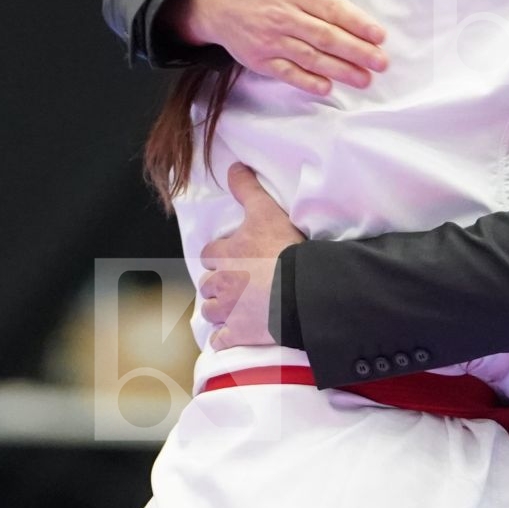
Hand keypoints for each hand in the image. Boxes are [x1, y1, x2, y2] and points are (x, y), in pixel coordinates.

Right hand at [170, 0, 388, 94]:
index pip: (332, 8)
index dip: (357, 23)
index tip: (380, 35)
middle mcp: (284, 15)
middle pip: (325, 36)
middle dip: (356, 52)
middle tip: (382, 63)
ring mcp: (270, 39)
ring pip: (309, 57)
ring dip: (339, 70)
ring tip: (365, 79)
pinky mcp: (259, 58)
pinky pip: (286, 73)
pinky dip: (306, 81)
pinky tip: (327, 87)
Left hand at [199, 164, 307, 349]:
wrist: (301, 290)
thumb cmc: (284, 249)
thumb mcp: (266, 210)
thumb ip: (247, 188)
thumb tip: (234, 166)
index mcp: (225, 255)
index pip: (209, 254)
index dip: (218, 256)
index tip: (228, 257)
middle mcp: (221, 283)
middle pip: (207, 285)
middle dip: (217, 285)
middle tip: (233, 284)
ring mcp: (229, 312)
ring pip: (210, 312)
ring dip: (218, 311)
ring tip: (232, 309)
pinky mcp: (239, 334)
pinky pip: (221, 341)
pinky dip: (223, 340)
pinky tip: (230, 337)